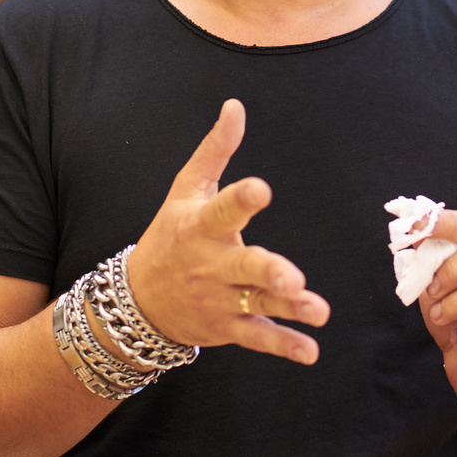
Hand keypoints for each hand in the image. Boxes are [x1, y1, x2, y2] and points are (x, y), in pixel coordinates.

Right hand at [124, 100, 330, 363]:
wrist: (137, 301)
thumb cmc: (171, 234)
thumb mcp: (185, 189)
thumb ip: (215, 150)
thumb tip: (236, 105)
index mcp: (201, 226)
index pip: (222, 209)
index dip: (241, 199)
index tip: (261, 189)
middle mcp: (212, 264)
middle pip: (244, 267)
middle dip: (268, 272)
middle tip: (293, 278)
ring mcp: (221, 299)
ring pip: (259, 305)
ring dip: (289, 310)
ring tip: (319, 311)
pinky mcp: (229, 327)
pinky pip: (258, 337)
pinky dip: (284, 346)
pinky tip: (311, 351)